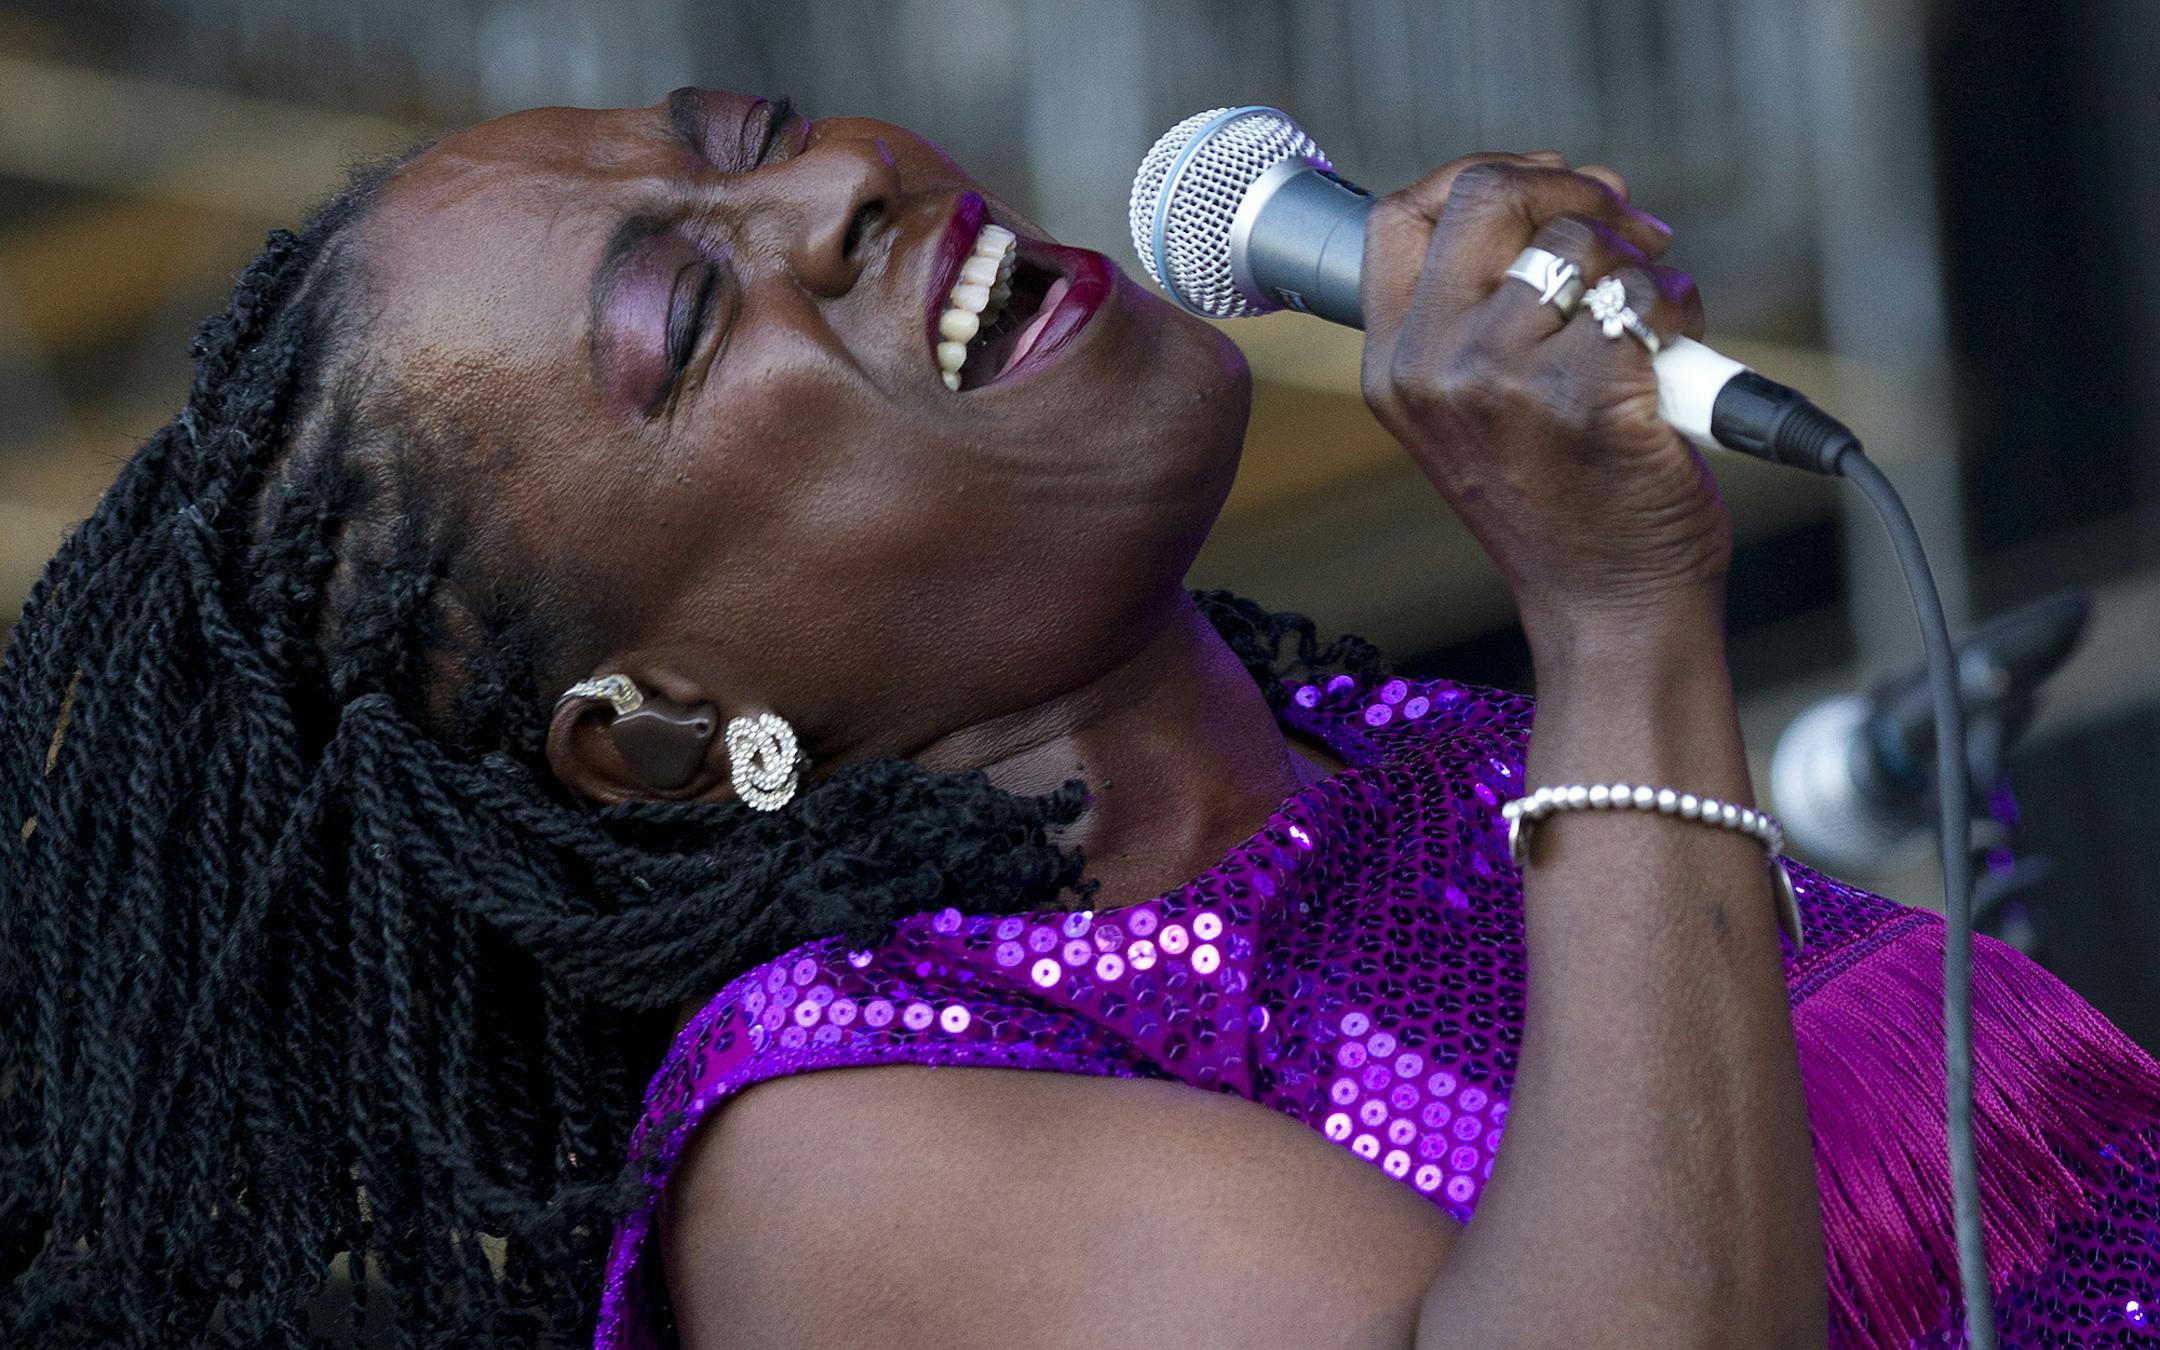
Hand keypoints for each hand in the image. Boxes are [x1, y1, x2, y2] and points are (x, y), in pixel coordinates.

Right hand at [1358, 154, 1728, 646]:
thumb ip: (1482, 308)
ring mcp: (1503, 381)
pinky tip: (1676, 359)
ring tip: (1653, 322)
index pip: (1400, 216)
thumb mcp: (1472, 407)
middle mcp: (1431, 368)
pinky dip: (1678, 312)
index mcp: (1393, 368)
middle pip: (1486, 196)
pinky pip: (1641, 297)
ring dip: (1639, 267)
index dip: (1481, 173)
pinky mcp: (1587, 394)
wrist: (1606, 606)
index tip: (1547, 186)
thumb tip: (1568, 190)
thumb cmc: (1558, 503)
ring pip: (1579, 243)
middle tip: (1625, 224)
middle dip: (1573, 191)